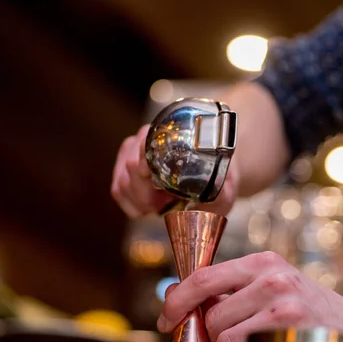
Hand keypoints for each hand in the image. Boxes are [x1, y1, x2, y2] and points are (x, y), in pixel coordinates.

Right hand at [111, 125, 239, 218]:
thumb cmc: (216, 181)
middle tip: (163, 204)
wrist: (208, 175)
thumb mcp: (224, 188)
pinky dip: (130, 204)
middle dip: (145, 194)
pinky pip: (117, 188)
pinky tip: (147, 206)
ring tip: (159, 204)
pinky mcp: (123, 165)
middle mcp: (148, 136)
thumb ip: (221, 190)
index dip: (147, 170)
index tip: (158, 191)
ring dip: (138, 200)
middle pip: (131, 166)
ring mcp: (132, 149)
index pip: (147, 146)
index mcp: (173, 134)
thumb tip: (216, 192)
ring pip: (122, 180)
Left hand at [157, 252, 342, 341]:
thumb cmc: (307, 307)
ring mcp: (284, 307)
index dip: (177, 300)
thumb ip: (232, 289)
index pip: (204, 277)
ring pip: (226, 341)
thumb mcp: (272, 285)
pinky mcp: (292, 333)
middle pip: (212, 316)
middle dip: (207, 338)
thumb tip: (180, 297)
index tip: (167, 318)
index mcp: (263, 262)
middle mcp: (273, 279)